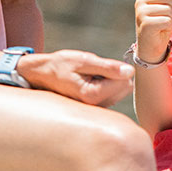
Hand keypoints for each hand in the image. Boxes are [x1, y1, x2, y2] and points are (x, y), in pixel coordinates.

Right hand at [19, 49, 133, 106]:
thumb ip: (108, 67)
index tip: (99, 65)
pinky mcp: (97, 108)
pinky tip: (89, 82)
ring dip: (110, 80)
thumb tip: (130, 71)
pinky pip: (113, 93)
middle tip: (93, 70)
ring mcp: (97, 109)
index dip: (116, 68)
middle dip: (114, 75)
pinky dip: (105, 85)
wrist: (41, 76)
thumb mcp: (83, 60)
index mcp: (93, 96)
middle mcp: (96, 107)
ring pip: (120, 90)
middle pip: (125, 88)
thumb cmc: (60, 66)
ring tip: (89, 76)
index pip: (125, 82)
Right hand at [135, 0, 171, 63]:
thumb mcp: (168, 6)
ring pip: (168, 9)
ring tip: (165, 23)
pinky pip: (167, 20)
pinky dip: (169, 26)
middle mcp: (140, 1)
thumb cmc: (161, 24)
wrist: (151, 46)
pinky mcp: (145, 24)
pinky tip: (162, 30)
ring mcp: (141, 12)